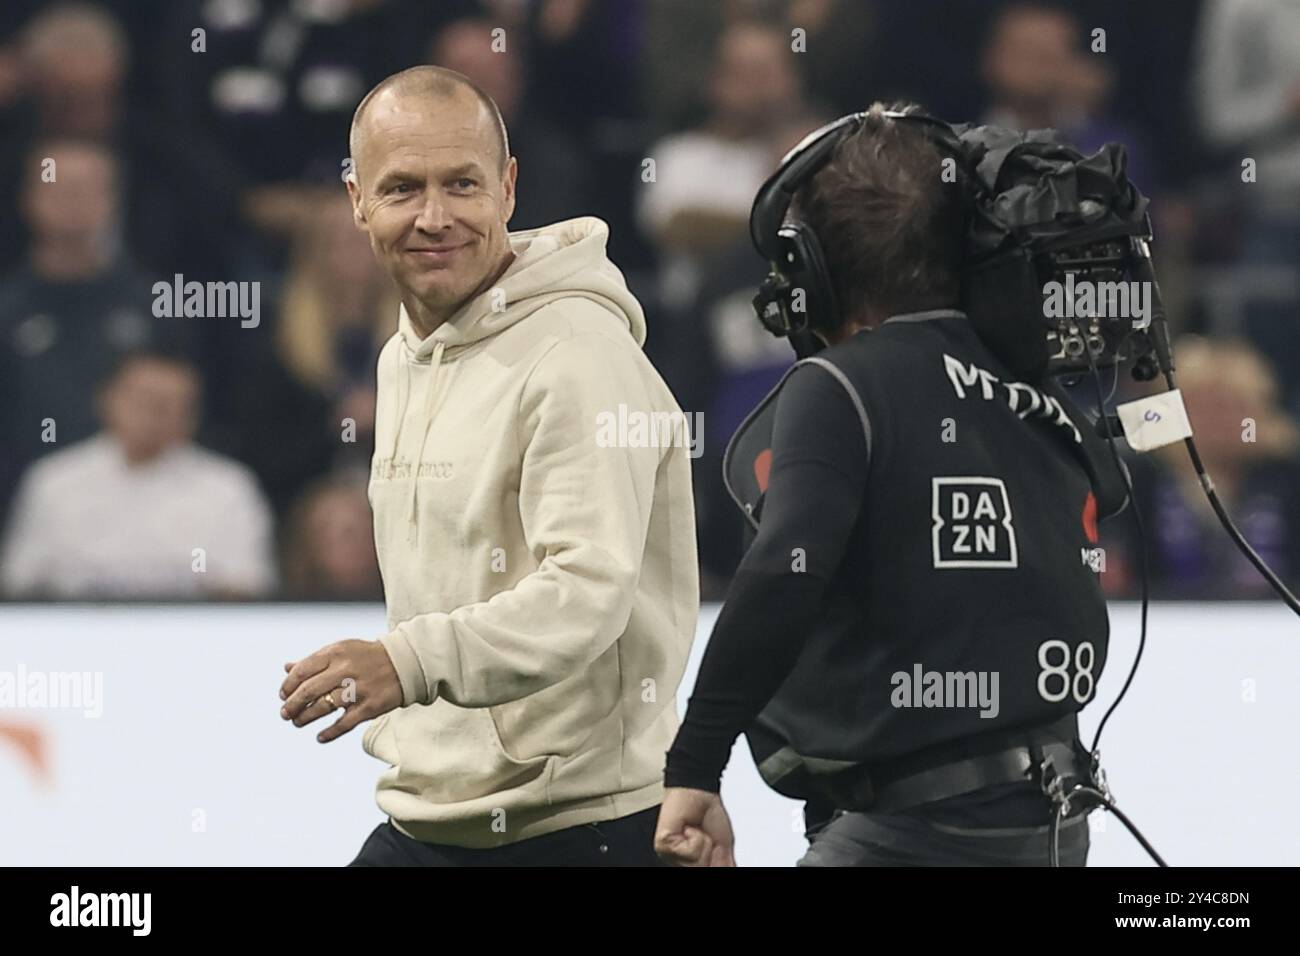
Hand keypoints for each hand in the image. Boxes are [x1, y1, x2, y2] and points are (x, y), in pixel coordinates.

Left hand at [279, 639, 402, 742]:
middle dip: (292, 705)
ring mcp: (358, 689)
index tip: (283, 695)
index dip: (288, 685)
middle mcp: (346, 670)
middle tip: (285, 713)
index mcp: (336, 653)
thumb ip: (314, 660)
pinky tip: (320, 737)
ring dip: (305, 717)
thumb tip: (287, 668)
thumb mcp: (341, 651)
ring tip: (298, 722)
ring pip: (323, 707)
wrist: (404, 663)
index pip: (302, 671)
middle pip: (309, 691)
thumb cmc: (367, 657)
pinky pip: (345, 724)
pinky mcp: (370, 707)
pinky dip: (330, 733)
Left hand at [654, 787, 735, 865]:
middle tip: (707, 836)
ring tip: (697, 830)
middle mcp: (678, 862)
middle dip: (710, 853)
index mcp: (691, 863)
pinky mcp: (663, 844)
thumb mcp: (723, 848)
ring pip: (696, 864)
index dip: (713, 861)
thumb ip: (723, 866)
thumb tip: (730, 873)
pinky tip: (689, 827)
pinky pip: (689, 852)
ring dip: (704, 843)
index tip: (715, 848)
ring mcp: (669, 854)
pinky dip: (696, 837)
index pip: (704, 869)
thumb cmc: (709, 814)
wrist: (700, 791)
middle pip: (702, 868)